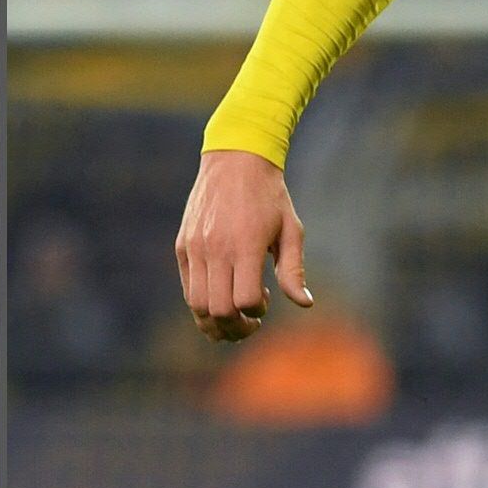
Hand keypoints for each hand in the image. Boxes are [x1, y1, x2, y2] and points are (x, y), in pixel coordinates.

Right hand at [175, 149, 311, 342]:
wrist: (235, 159)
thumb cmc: (269, 196)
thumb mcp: (291, 230)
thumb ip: (294, 270)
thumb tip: (304, 304)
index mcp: (246, 245)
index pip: (246, 300)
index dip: (259, 312)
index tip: (268, 300)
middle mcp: (217, 249)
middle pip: (219, 310)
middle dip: (236, 327)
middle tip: (250, 323)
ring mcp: (196, 248)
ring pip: (198, 305)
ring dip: (215, 323)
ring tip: (232, 319)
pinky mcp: (183, 246)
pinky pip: (188, 288)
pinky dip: (202, 304)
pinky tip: (219, 298)